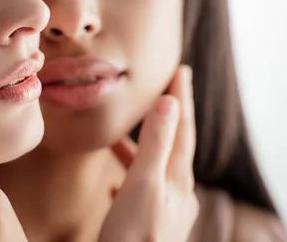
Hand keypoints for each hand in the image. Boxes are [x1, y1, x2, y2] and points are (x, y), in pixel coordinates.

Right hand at [99, 65, 198, 241]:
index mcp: (176, 178)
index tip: (181, 71)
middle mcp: (176, 192)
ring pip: (153, 169)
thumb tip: (168, 103)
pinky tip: (115, 183)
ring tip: (118, 138)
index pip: (182, 129)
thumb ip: (156, 143)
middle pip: (172, 146)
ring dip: (140, 148)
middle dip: (165, 118)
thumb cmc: (135, 234)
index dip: (181, 98)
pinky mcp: (149, 223)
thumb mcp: (145, 182)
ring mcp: (164, 209)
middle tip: (160, 93)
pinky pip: (141, 191)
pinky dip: (130, 178)